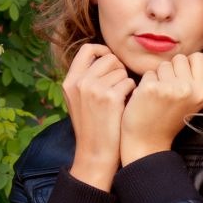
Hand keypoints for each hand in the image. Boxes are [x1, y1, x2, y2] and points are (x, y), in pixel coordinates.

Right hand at [63, 44, 135, 189]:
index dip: (103, 51)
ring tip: (121, 99)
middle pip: (108, 58)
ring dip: (126, 82)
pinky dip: (132, 92)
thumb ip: (84, 79)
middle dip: (119, 69)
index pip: (87, 49)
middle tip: (119, 86)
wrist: (94, 153)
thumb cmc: (91, 128)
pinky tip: (126, 105)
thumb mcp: (77, 101)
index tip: (111, 61)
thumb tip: (102, 58)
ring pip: (121, 70)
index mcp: (69, 81)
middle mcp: (80, 82)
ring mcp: (94, 89)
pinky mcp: (110, 98)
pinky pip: (129, 82)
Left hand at [120, 51, 202, 165]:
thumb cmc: (170, 119)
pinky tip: (147, 99)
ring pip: (163, 65)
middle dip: (172, 71)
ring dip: (158, 77)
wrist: (149, 142)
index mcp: (201, 92)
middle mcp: (188, 90)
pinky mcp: (151, 89)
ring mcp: (169, 89)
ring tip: (158, 96)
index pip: (198, 57)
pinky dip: (145, 84)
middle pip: (179, 58)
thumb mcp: (193, 100)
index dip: (187, 66)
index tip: (181, 82)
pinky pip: (148, 73)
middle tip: (168, 92)